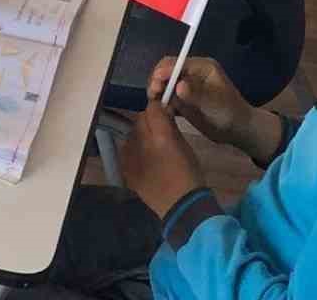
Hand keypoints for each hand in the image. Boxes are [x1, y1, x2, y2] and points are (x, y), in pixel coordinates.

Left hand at [119, 101, 205, 216]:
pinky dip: (133, 150)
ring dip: (140, 135)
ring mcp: (131, 158)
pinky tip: (143, 159)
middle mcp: (142, 144)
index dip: (158, 108)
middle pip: (140, 119)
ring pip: (132, 134)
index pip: (152, 109)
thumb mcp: (186, 147)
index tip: (164, 112)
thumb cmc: (190, 176)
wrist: (181, 208)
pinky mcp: (126, 170)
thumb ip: (172, 127)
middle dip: (149, 121)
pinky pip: (126, 151)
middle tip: (159, 130)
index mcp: (161, 137)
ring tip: (151, 147)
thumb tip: (164, 111)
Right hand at [148, 58, 279, 160]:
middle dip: (157, 81)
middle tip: (153, 96)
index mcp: (201, 67)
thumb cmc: (230, 112)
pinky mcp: (184, 99)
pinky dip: (163, 102)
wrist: (238, 130)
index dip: (164, 71)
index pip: (176, 62)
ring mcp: (187, 86)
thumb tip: (178, 85)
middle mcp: (191, 73)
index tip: (155, 85)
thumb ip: (196, 93)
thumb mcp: (215, 103)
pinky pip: (169, 97)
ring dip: (158, 92)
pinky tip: (161, 111)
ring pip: (165, 84)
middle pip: (167, 71)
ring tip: (155, 104)